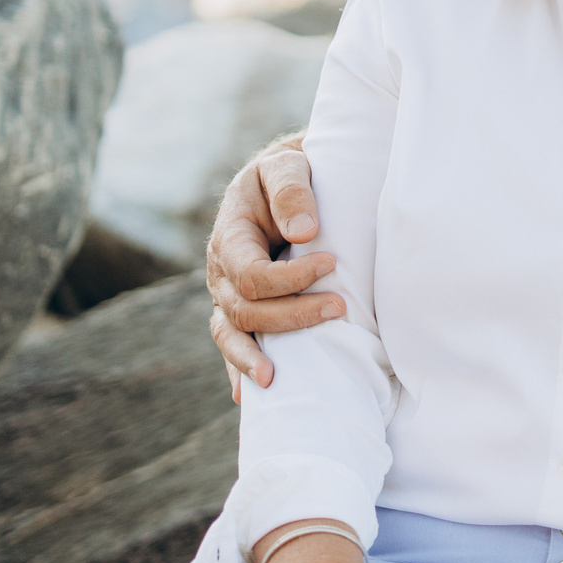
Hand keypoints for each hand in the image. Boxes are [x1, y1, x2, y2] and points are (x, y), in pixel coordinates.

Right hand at [207, 134, 335, 399]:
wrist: (286, 180)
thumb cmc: (288, 173)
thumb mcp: (285, 166)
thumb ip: (291, 190)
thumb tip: (304, 233)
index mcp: (230, 237)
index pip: (250, 275)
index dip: (289, 279)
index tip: (332, 263)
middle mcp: (222, 272)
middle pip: (246, 310)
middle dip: (293, 315)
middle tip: (341, 308)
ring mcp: (229, 295)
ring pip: (234, 334)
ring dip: (257, 357)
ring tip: (277, 379)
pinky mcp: (244, 309)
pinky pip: (234, 343)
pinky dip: (239, 369)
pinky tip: (249, 396)